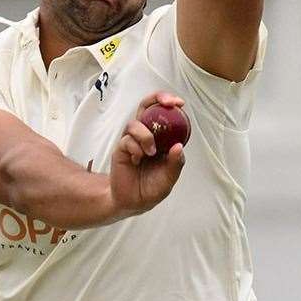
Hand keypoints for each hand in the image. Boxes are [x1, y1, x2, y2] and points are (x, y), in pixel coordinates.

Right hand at [108, 92, 185, 216]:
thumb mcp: (169, 179)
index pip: (163, 114)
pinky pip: (126, 140)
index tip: (179, 104)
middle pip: (146, 107)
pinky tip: (138, 161)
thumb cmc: (152, 188)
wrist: (133, 201)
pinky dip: (135, 148)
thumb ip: (175, 163)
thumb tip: (178, 146)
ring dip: (145, 135)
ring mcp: (132, 141)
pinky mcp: (121, 149)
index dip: (169, 104)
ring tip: (151, 152)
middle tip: (167, 103)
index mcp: (160, 139)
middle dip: (156, 99)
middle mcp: (145, 135)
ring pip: (135, 124)